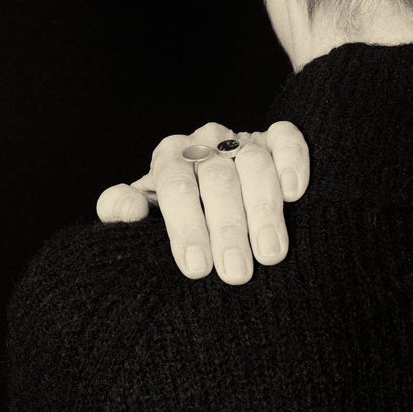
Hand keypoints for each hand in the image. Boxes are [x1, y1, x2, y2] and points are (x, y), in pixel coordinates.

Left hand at [96, 121, 308, 285]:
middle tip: (235, 272)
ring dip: (264, 210)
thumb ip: (119, 209)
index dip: (186, 227)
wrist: (205, 200)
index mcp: (169, 157)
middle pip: (217, 180)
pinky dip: (292, 162)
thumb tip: (131, 210)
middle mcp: (204, 143)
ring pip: (254, 164)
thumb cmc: (172, 216)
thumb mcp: (141, 215)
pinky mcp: (275, 140)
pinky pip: (287, 140)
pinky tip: (294, 194)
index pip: (176, 186)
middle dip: (227, 229)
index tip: (196, 268)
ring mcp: (241, 139)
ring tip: (270, 255)